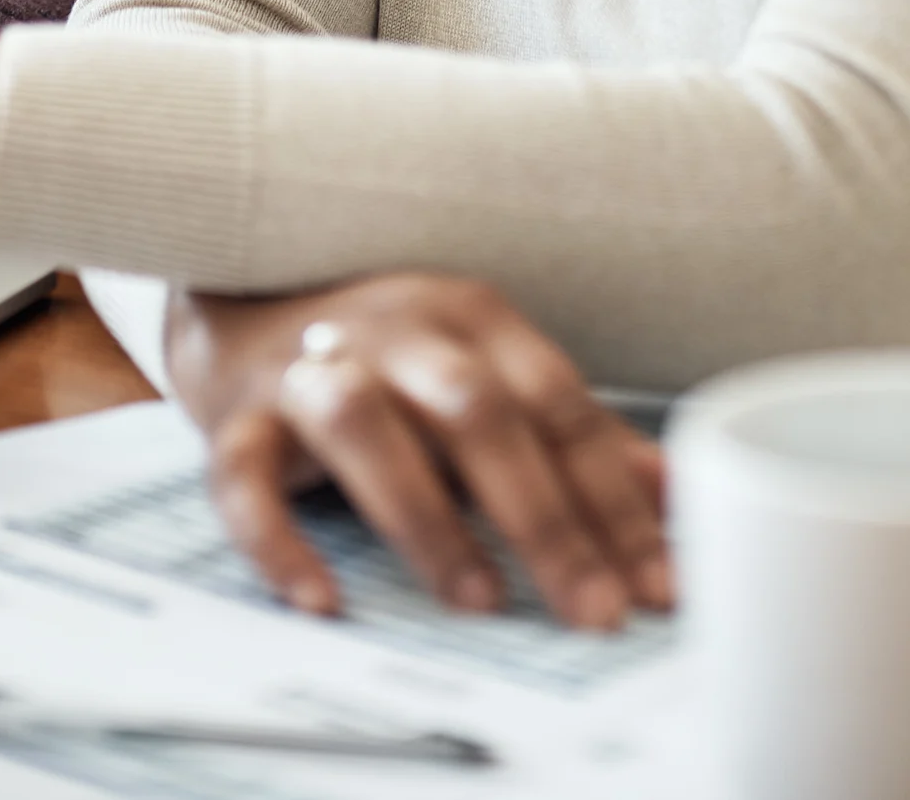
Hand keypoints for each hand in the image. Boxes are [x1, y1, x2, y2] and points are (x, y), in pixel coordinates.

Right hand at [165, 274, 672, 632]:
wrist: (244, 300)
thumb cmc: (388, 356)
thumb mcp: (487, 374)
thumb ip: (574, 437)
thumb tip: (672, 497)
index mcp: (473, 318)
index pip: (560, 407)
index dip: (616, 498)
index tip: (659, 583)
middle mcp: (397, 332)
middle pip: (477, 412)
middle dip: (544, 517)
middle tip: (592, 609)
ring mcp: (312, 367)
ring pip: (365, 428)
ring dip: (427, 518)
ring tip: (479, 601)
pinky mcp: (236, 416)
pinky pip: (243, 478)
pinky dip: (277, 542)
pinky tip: (321, 600)